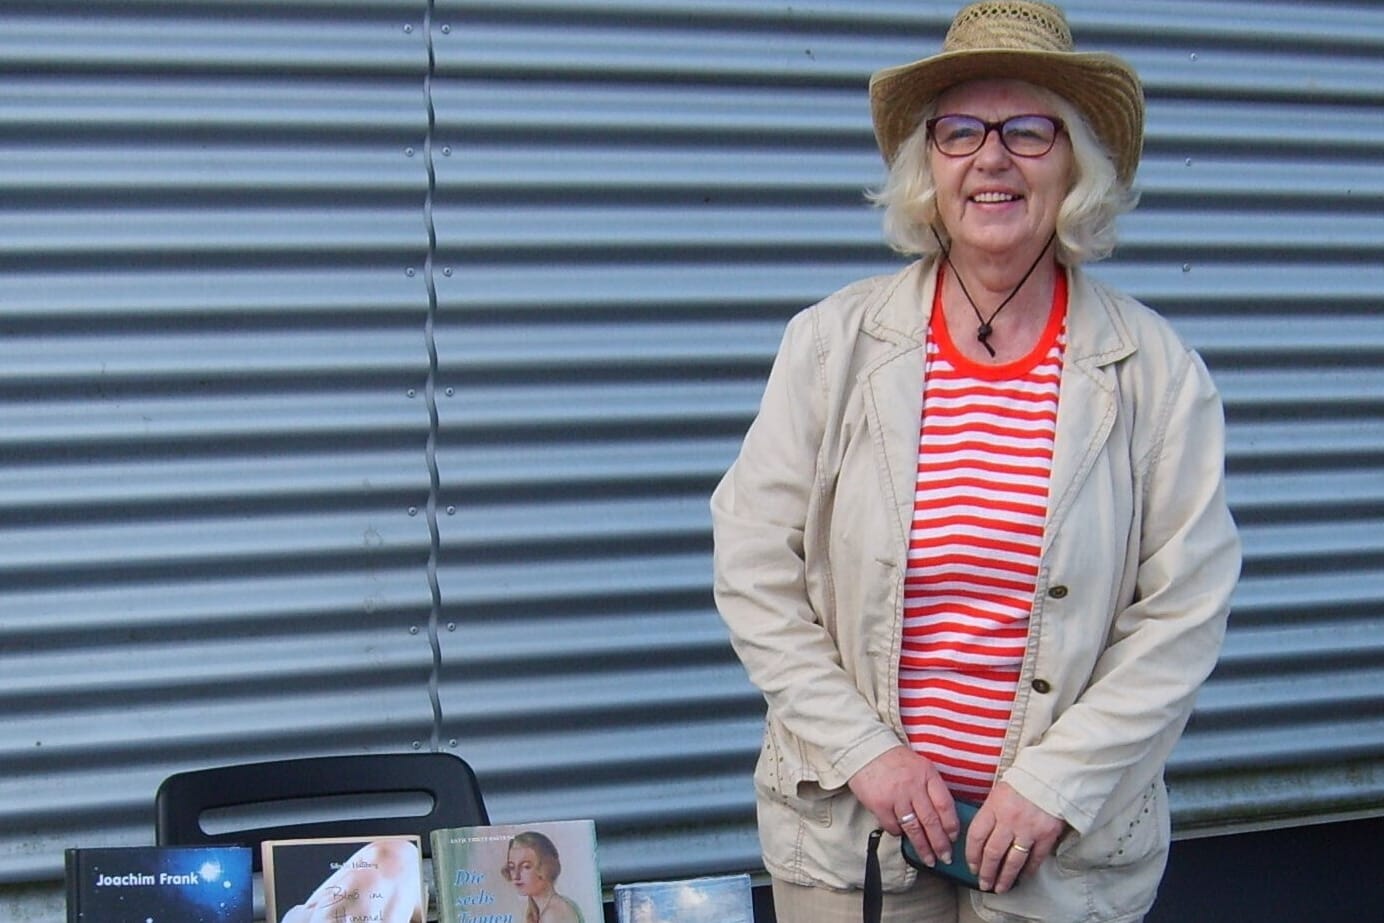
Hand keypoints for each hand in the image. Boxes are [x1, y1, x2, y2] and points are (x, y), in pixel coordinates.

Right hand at [848, 746, 958, 865]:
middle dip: (940, 843)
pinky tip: (903, 837)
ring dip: (923, 847)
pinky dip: (899, 834)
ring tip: (929, 860)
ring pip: (914, 829)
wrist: (865, 749)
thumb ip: (932, 787)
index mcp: (927, 774)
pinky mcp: (879, 804)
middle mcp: (913, 785)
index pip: (945, 805)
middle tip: (946, 857)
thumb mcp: (920, 766)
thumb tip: (944, 816)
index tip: (954, 838)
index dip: (952, 825)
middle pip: (931, 821)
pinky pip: (893, 827)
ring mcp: (896, 796)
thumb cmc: (895, 760)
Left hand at [966, 782, 1065, 893]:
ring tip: (999, 888)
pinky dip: (1027, 871)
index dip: (971, 855)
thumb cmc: (1022, 783)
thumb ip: (989, 814)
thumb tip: (980, 838)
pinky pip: (1035, 859)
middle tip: (983, 884)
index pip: (976, 836)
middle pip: (993, 853)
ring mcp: (1028, 829)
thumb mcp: (998, 793)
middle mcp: (1009, 820)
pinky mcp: (1047, 835)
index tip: (971, 866)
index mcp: (993, 807)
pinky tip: (1022, 878)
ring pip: (1013, 861)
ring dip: (1005, 877)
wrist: (1051, 776)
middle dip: (986, 872)